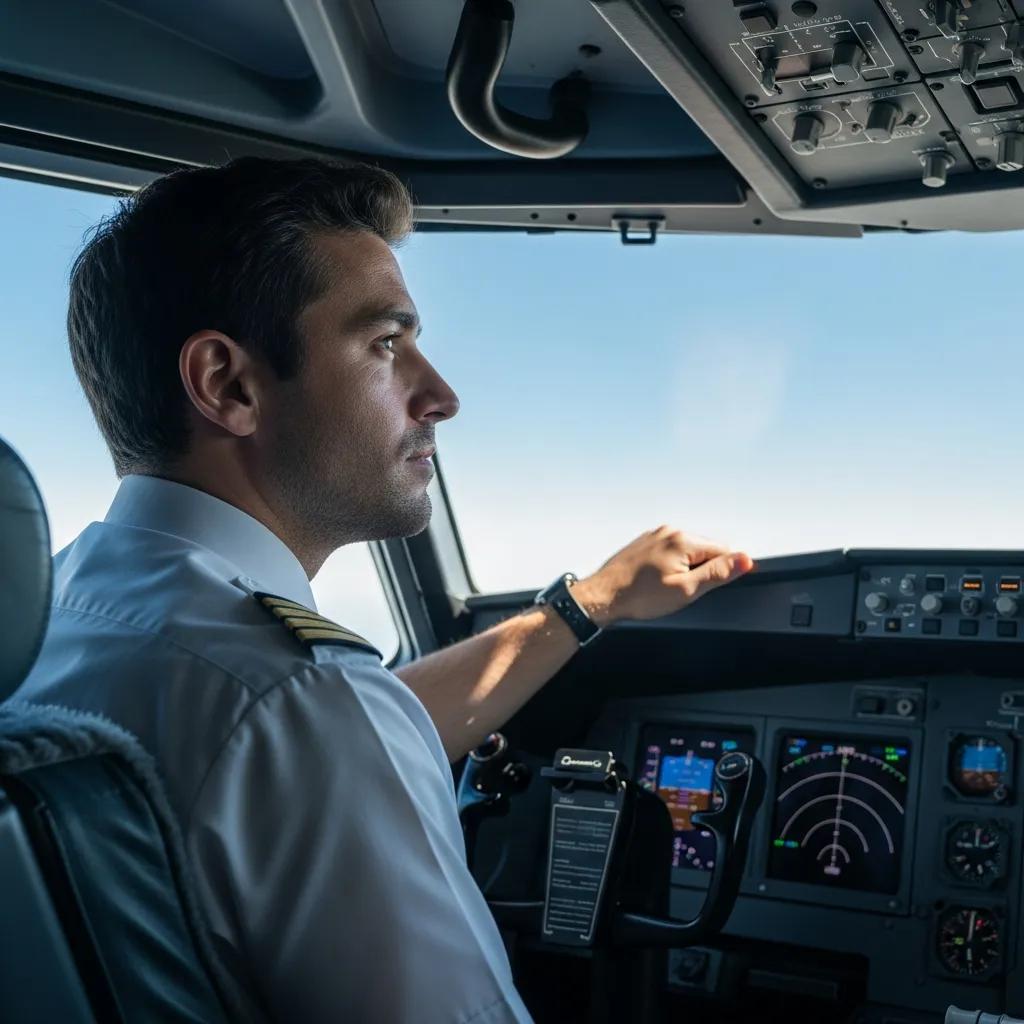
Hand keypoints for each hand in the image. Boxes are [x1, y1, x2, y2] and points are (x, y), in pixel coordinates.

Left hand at [571, 526, 753, 627]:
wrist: (603, 597)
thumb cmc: (639, 596)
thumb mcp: (686, 590)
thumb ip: (718, 573)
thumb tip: (745, 560)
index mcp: (682, 540)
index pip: (723, 551)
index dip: (718, 573)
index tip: (701, 586)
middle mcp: (669, 532)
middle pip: (704, 551)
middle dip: (699, 571)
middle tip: (679, 589)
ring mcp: (655, 536)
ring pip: (686, 553)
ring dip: (683, 570)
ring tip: (662, 587)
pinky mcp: (645, 543)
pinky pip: (669, 553)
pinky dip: (668, 567)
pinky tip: (654, 582)